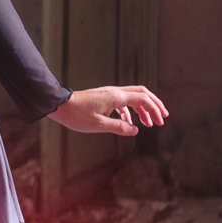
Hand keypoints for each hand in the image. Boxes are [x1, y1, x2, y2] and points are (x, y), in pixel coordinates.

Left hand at [48, 85, 168, 136]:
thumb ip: (119, 127)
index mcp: (116, 97)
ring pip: (133, 97)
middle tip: (162, 118)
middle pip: (142, 93)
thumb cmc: (76, 115)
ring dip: (143, 109)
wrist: (59, 105)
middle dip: (154, 105)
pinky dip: (130, 110)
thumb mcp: (99, 125)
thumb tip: (135, 130)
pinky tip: (129, 122)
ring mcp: (109, 93)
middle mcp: (115, 92)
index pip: (143, 99)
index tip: (160, 122)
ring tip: (148, 123)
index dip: (154, 110)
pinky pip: (122, 101)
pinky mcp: (104, 97)